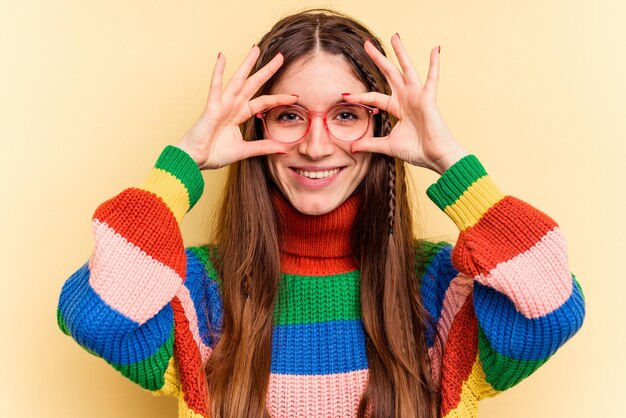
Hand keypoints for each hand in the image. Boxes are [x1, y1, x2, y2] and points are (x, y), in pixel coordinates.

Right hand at [176, 46, 297, 169]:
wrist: (196, 159)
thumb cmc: (214, 153)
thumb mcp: (245, 150)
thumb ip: (263, 147)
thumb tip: (284, 149)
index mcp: (239, 115)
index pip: (263, 102)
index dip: (278, 98)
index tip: (295, 96)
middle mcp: (232, 106)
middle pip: (253, 84)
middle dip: (267, 70)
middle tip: (280, 56)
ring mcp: (222, 104)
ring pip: (237, 80)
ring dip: (247, 64)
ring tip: (255, 48)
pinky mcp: (212, 107)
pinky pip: (216, 86)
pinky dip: (218, 71)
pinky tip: (222, 57)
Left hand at [345, 34, 468, 174]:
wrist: (434, 156)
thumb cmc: (416, 150)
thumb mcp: (387, 146)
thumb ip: (370, 144)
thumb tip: (352, 148)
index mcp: (397, 108)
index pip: (374, 97)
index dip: (359, 96)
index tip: (344, 95)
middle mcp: (406, 98)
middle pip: (389, 74)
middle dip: (378, 59)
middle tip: (367, 44)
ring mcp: (417, 96)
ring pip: (406, 69)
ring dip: (400, 53)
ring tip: (394, 36)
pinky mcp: (428, 98)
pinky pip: (432, 78)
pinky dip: (434, 64)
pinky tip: (436, 49)